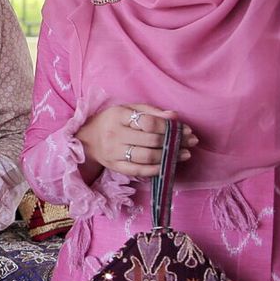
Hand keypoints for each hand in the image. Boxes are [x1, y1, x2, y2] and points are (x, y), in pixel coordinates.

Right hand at [76, 104, 198, 179]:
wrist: (88, 140)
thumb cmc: (112, 122)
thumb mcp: (128, 110)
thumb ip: (151, 111)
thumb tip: (175, 116)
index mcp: (117, 116)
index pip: (148, 121)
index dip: (169, 126)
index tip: (185, 129)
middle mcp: (114, 135)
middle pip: (150, 140)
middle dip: (175, 141)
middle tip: (191, 141)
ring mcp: (114, 153)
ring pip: (146, 156)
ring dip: (169, 156)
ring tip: (185, 154)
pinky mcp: (115, 167)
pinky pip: (139, 170)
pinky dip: (156, 169)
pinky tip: (168, 165)